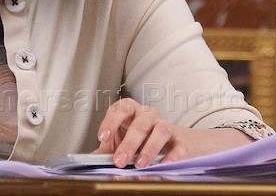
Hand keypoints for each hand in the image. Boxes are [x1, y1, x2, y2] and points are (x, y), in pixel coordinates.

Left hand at [94, 99, 251, 167]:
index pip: (119, 109)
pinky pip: (178, 146)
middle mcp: (149, 116)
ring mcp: (167, 126)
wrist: (182, 143)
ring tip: (139, 164)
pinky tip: (164, 165)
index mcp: (132, 113)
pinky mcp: (183, 141)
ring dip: (148, 148)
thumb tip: (92, 159)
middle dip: (128, 143)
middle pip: (138, 123)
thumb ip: (110, 149)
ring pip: (159, 130)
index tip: (103, 136)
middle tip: (119, 161)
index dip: (110, 121)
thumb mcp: (125, 142)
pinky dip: (171, 156)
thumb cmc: (146, 140)